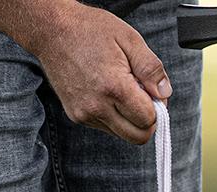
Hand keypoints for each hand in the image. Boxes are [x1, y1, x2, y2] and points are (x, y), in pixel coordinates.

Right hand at [30, 4, 169, 143]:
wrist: (52, 30)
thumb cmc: (90, 30)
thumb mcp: (129, 39)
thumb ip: (151, 69)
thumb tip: (164, 94)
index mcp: (113, 87)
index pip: (148, 120)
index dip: (157, 107)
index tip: (151, 91)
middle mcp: (97, 107)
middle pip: (137, 137)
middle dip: (146, 120)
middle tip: (141, 96)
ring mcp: (84, 114)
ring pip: (122, 134)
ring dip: (129, 119)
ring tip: (121, 91)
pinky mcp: (76, 117)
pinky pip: (106, 127)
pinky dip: (114, 116)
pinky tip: (106, 93)